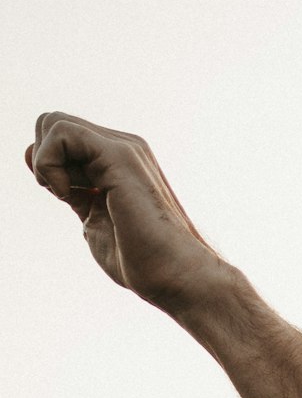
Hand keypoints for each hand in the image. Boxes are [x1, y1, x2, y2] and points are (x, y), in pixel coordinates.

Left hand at [25, 112, 235, 317]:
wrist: (174, 275)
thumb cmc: (140, 259)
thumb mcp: (92, 218)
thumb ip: (69, 188)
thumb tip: (31, 155)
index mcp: (117, 161)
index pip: (61, 138)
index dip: (48, 166)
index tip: (66, 198)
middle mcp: (122, 146)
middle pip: (52, 123)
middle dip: (44, 161)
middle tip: (66, 196)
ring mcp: (123, 147)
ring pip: (53, 122)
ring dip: (46, 162)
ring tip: (68, 195)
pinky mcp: (119, 154)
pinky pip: (61, 133)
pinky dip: (49, 164)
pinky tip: (69, 194)